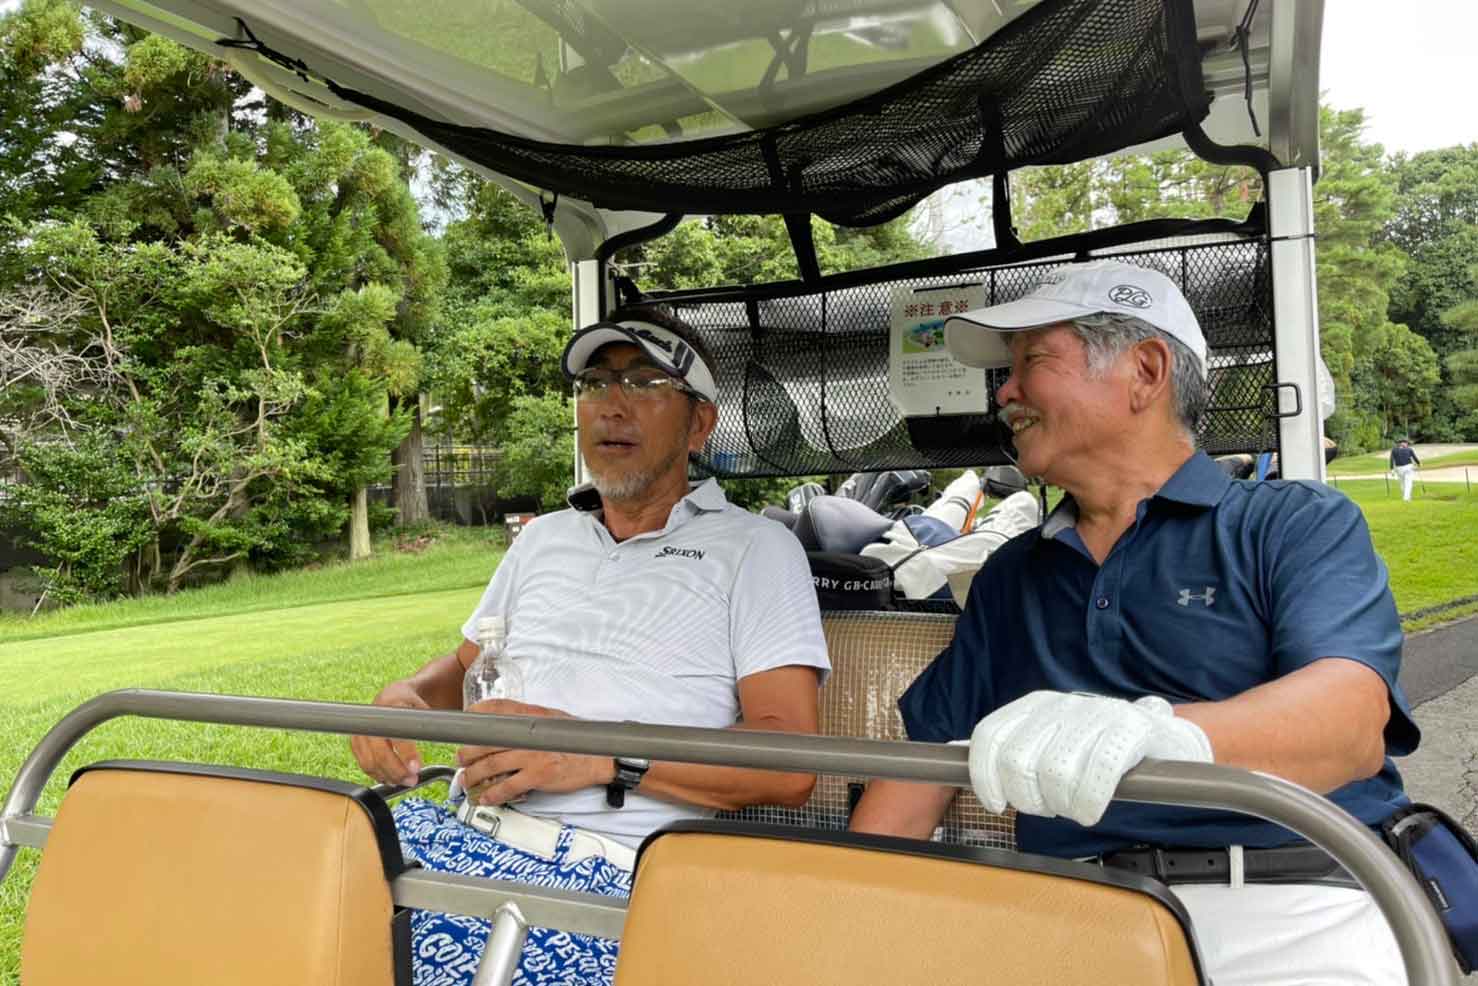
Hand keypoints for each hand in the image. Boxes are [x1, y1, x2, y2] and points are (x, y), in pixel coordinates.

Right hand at [349, 680, 431, 786]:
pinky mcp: (356, 742)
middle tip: (412, 779)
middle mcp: (372, 718)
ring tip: (404, 781)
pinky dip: (377, 774)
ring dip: (387, 776)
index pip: (397, 732)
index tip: (416, 767)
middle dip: (397, 771)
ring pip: (369, 762)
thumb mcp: (424, 708)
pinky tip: (390, 777)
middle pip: (379, 752)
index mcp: (391, 705)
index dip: (406, 752)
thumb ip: (432, 723)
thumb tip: (452, 738)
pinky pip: (363, 764)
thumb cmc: (410, 703)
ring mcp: (361, 730)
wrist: (392, 697)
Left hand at [457, 699, 615, 804]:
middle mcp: (530, 734)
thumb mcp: (552, 720)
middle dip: (468, 751)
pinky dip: (493, 794)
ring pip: (492, 764)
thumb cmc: (575, 741)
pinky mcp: (538, 775)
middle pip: (488, 740)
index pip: (498, 709)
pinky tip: (486, 797)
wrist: (599, 758)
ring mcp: (533, 755)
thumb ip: (530, 720)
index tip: (464, 725)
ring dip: (474, 775)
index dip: (477, 715)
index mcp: (533, 717)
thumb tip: (507, 724)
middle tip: (461, 759)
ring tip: (467, 780)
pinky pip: (508, 786)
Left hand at [968, 691, 1212, 826]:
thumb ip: (1007, 749)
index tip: (995, 803)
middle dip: (1029, 799)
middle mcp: (1058, 706)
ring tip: (1074, 807)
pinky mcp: (1130, 731)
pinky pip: (1097, 775)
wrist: (1166, 738)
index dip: (985, 776)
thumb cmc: (1097, 747)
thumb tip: (954, 756)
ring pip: (1055, 773)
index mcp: (1032, 706)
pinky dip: (1090, 802)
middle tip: (1047, 807)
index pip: (989, 736)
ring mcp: (1095, 715)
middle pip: (1018, 762)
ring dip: (1063, 805)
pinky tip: (1091, 809)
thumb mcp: (1047, 740)